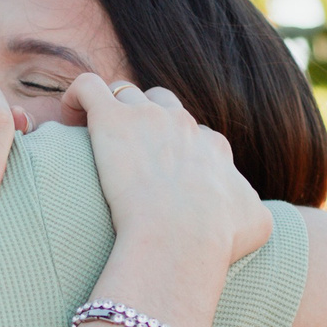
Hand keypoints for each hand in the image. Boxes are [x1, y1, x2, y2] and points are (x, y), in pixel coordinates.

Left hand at [65, 76, 271, 265]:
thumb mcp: (255, 225)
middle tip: (132, 156)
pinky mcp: (112, 120)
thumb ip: (254, 212)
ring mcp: (147, 117)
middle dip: (150, 122)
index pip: (198, 136)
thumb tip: (253, 214)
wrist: (184, 234)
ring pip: (127, 93)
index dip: (180, 153)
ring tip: (98, 140)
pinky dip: (78, 96)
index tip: (165, 181)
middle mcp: (183, 125)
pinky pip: (88, 87)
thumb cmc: (217, 239)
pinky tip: (71, 117)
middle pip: (165, 106)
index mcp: (213, 148)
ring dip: (114, 111)